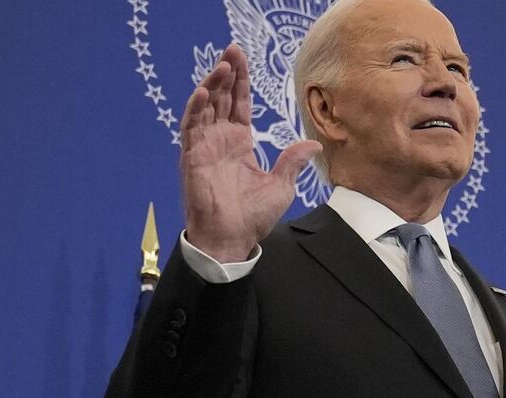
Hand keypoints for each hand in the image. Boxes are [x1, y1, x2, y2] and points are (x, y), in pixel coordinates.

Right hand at [180, 44, 321, 262]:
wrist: (233, 239)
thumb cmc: (253, 217)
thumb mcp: (282, 185)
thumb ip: (293, 161)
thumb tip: (314, 143)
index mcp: (239, 143)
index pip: (238, 104)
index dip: (240, 81)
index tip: (242, 58)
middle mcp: (219, 140)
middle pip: (221, 97)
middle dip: (226, 73)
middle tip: (232, 50)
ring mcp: (204, 147)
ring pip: (205, 107)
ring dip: (212, 84)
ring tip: (223, 66)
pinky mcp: (192, 157)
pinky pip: (190, 127)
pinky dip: (196, 108)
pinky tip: (205, 92)